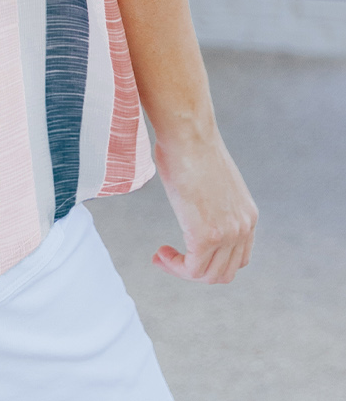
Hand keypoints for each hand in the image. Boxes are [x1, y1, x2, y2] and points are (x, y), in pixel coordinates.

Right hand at [152, 127, 256, 283]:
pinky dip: (175, 267)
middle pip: (224, 272)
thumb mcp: (210, 179)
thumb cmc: (190, 145)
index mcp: (247, 214)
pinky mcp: (205, 235)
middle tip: (171, 259)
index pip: (238, 257)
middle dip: (196, 271)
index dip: (212, 261)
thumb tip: (190, 198)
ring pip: (207, 275)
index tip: (187, 251)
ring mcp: (227, 233)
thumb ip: (210, 199)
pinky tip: (161, 253)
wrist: (188, 133)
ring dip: (182, 270)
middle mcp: (243, 227)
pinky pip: (192, 270)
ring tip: (163, 256)